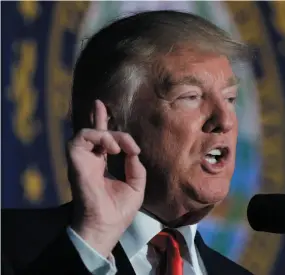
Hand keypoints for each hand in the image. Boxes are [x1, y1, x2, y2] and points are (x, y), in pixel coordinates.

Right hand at [66, 100, 145, 256]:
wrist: (106, 226)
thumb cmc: (119, 210)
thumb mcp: (135, 185)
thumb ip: (135, 166)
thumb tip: (133, 151)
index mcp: (102, 165)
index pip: (103, 142)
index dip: (106, 127)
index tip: (127, 139)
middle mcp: (90, 161)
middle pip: (92, 132)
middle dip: (97, 117)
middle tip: (100, 104)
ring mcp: (82, 161)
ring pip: (87, 133)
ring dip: (106, 133)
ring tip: (117, 147)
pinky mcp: (75, 162)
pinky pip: (80, 139)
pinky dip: (98, 137)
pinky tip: (112, 148)